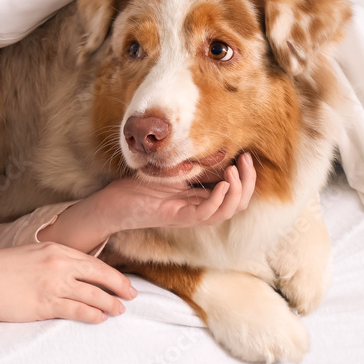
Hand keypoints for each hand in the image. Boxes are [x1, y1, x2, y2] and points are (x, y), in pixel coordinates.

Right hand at [0, 242, 136, 327]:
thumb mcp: (28, 256)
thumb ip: (48, 262)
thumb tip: (65, 273)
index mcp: (54, 249)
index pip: (92, 262)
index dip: (111, 274)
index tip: (122, 282)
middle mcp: (58, 264)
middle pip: (99, 275)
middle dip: (119, 286)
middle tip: (133, 295)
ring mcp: (53, 284)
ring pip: (93, 294)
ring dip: (110, 303)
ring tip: (119, 310)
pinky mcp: (45, 303)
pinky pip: (78, 310)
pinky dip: (93, 314)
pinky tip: (100, 318)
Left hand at [95, 152, 256, 232]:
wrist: (114, 202)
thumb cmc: (140, 186)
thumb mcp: (173, 170)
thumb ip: (192, 164)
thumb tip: (213, 147)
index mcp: (200, 199)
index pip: (235, 195)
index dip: (247, 177)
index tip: (247, 156)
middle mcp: (198, 210)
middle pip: (237, 205)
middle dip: (248, 183)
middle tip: (247, 161)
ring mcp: (189, 215)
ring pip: (226, 212)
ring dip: (237, 192)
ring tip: (235, 171)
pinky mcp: (176, 217)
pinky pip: (205, 214)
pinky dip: (218, 200)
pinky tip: (223, 184)